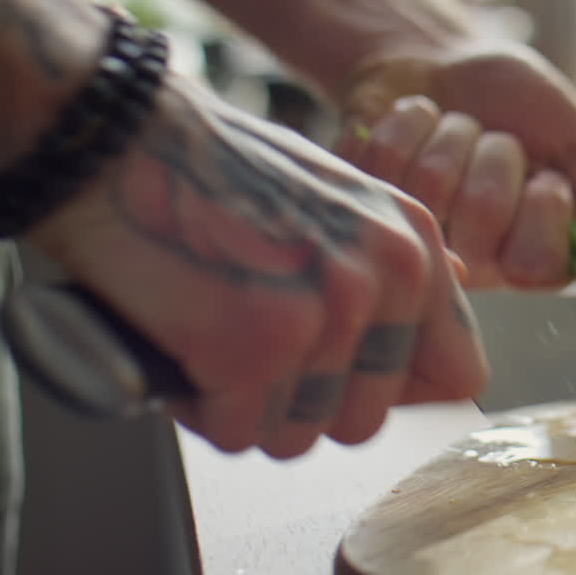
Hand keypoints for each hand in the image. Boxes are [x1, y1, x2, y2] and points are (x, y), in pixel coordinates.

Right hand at [27, 75, 486, 458]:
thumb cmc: (212, 173)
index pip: (459, 374)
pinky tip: (181, 345)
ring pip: (298, 438)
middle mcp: (387, 275)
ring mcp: (329, 310)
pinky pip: (237, 433)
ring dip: (245, 410)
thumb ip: (394, 259)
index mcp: (414, 246)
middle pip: (366, 423)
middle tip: (250, 350)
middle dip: (301, 407)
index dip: (397, 394)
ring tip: (212, 339)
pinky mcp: (260, 342)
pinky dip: (198, 408)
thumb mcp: (339, 200)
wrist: (116, 136)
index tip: (345, 382)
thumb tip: (457, 290)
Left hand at [334, 40, 575, 287]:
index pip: (536, 264)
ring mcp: (414, 229)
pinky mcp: (365, 194)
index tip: (546, 176)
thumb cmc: (519, 102)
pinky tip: (419, 119)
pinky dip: (410, 117)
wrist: (449, 59)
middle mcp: (469, 259)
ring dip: (453, 129)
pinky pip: (381, 160)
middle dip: (496, 150)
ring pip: (432, 180)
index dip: (544, 203)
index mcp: (527, 258)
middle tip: (494, 141)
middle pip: (484, 209)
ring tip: (457, 129)